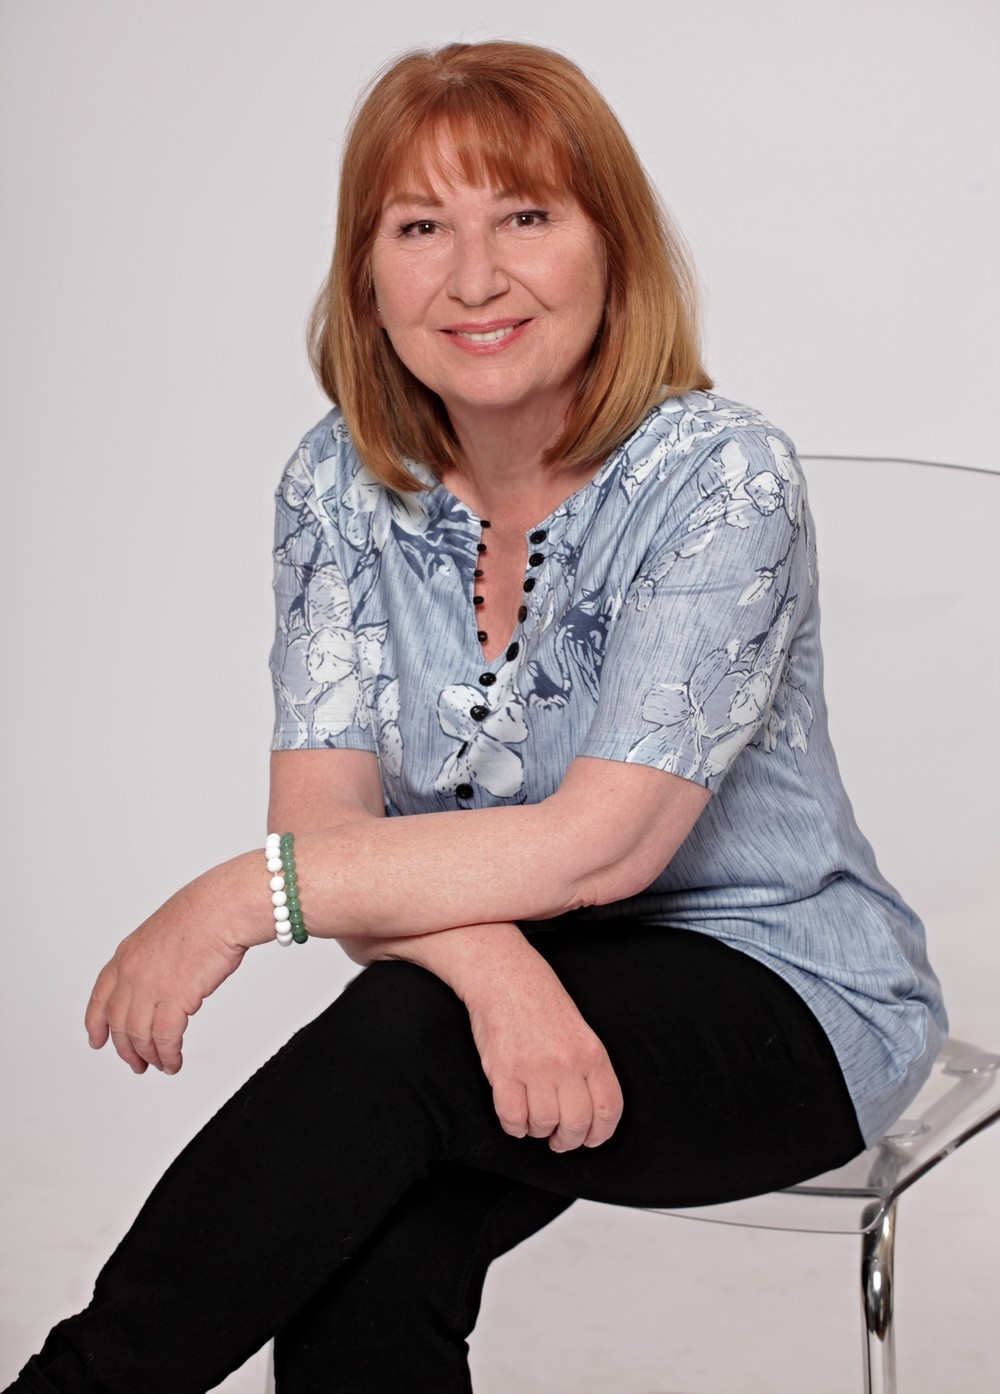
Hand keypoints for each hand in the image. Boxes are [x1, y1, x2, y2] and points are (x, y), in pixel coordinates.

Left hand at [85, 873, 249, 1074]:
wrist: (223, 907)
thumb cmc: (206, 910)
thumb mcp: (163, 930)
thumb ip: (154, 958)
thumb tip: (163, 978)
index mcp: (127, 954)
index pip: (100, 997)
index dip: (96, 1023)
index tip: (97, 1039)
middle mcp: (132, 972)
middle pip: (119, 1023)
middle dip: (125, 1049)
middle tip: (135, 1062)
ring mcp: (150, 987)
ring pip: (139, 1036)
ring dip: (149, 1056)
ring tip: (159, 1065)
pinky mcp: (174, 1000)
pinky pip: (165, 1039)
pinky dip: (168, 1055)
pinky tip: (173, 1061)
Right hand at [466, 961, 623, 1151]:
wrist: (503, 975)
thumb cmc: (540, 1001)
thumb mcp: (580, 1030)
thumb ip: (587, 1069)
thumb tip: (588, 1113)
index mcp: (592, 1053)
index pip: (609, 1108)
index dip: (600, 1133)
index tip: (590, 1139)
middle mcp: (567, 1062)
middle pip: (577, 1124)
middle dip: (568, 1140)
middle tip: (559, 1139)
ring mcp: (535, 1067)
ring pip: (543, 1124)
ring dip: (537, 1130)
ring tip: (533, 1118)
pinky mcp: (503, 1070)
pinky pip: (512, 1118)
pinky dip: (514, 1126)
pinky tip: (515, 1116)